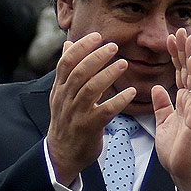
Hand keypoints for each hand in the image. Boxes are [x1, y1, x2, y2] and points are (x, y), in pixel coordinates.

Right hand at [47, 32, 137, 184]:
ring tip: (123, 64)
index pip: (66, 63)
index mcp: (59, 89)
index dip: (81, 47)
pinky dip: (118, 100)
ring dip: (108, 75)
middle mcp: (65, 99)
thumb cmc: (67, 120)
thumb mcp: (62, 94)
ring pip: (90, 90)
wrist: (63, 153)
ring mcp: (76, 114)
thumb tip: (69, 44)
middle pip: (78, 73)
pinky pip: (104, 111)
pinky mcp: (88, 127)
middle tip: (113, 46)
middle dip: (96, 57)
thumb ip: (68, 70)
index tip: (97, 36)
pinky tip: (130, 91)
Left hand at [152, 29, 190, 190]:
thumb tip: (157, 89)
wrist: (186, 172)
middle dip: (184, 49)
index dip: (176, 56)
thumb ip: (162, 106)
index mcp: (186, 102)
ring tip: (188, 37)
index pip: (181, 74)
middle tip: (180, 29)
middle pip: (189, 70)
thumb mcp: (164, 124)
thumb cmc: (178, 150)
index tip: (170, 38)